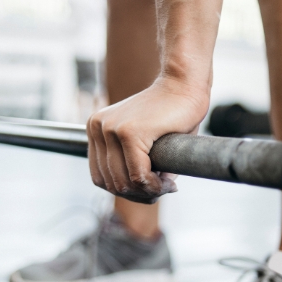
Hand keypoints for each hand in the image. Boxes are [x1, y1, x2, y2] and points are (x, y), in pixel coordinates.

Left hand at [87, 77, 208, 203]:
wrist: (185, 84)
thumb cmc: (171, 114)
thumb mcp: (144, 142)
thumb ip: (135, 167)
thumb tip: (140, 196)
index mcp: (96, 128)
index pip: (100, 177)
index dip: (125, 191)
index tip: (150, 190)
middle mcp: (97, 127)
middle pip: (110, 182)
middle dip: (138, 195)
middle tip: (162, 191)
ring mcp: (110, 128)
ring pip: (123, 182)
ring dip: (147, 193)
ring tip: (167, 187)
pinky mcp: (129, 131)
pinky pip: (138, 175)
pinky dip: (153, 186)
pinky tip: (167, 183)